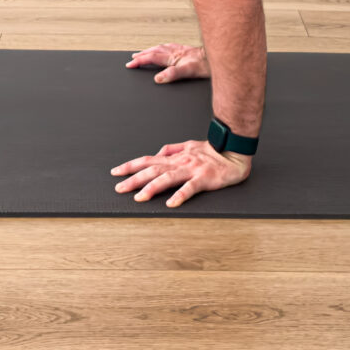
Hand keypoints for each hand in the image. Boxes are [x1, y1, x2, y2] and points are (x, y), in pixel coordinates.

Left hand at [112, 138, 250, 206]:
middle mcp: (180, 162)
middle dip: (134, 179)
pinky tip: (171, 203)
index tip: (115, 172)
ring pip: (168, 178)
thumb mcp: (189, 145)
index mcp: (175, 157)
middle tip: (119, 189)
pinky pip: (190, 188)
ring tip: (139, 197)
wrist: (234, 152)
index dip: (130, 166)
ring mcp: (192, 170)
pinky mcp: (204, 178)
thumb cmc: (212, 151)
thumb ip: (172, 149)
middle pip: (152, 170)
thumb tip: (157, 152)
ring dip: (152, 188)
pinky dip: (180, 195)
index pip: (147, 160)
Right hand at [125, 41, 208, 82]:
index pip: (152, 57)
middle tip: (132, 59)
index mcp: (173, 56)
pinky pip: (170, 47)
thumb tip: (158, 78)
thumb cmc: (206, 64)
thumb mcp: (189, 71)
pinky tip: (165, 49)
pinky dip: (162, 48)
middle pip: (154, 51)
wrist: (219, 56)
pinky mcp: (187, 50)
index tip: (130, 64)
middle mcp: (175, 51)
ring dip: (150, 50)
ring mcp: (181, 50)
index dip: (140, 61)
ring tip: (143, 52)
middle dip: (142, 55)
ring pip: (161, 48)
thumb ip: (172, 74)